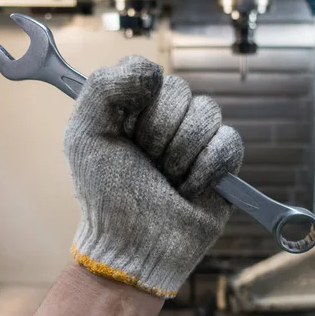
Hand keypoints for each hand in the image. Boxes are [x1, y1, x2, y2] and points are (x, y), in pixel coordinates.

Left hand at [64, 56, 242, 297]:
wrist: (136, 244)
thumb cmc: (107, 195)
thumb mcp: (84, 136)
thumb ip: (103, 88)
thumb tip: (152, 71)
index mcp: (133, 107)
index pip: (148, 71)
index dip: (138, 98)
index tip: (124, 129)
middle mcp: (167, 118)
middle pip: (180, 90)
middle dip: (158, 133)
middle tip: (146, 162)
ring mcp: (197, 139)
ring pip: (208, 112)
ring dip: (181, 153)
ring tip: (167, 178)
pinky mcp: (223, 162)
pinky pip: (229, 141)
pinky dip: (206, 169)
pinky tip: (189, 189)